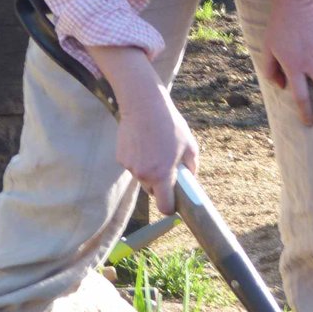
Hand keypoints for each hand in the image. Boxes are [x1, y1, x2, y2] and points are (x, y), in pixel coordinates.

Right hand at [87, 45, 199, 214]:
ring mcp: (130, 167)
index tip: (174, 203)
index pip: (164, 206)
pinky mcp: (121, 158)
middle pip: (152, 191)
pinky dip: (138, 159)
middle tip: (166, 166)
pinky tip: (142, 143)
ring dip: (148, 170)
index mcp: (162, 174)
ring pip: (142, 177)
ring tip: (154, 148)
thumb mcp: (189, 145)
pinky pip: (132, 166)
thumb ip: (191, 167)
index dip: (170, 207)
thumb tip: (190, 180)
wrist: (143, 104)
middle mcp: (144, 174)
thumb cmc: (169, 124)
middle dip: (160, 184)